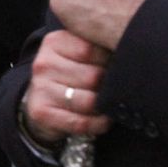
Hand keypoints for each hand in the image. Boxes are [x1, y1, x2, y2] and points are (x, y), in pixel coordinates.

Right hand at [22, 29, 111, 143]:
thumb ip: (99, 48)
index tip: (114, 67)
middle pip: (92, 76)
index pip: (92, 49)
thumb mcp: (79, 55)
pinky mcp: (41, 112)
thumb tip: (127, 53)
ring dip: (104, 106)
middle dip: (108, 85)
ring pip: (89, 101)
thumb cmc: (70, 76)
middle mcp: (44, 63)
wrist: (41, 103)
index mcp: (55, 42)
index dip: (109, 61)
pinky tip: (103, 120)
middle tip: (114, 89)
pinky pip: (81, 122)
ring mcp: (40, 88)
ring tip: (109, 105)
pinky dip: (98, 124)